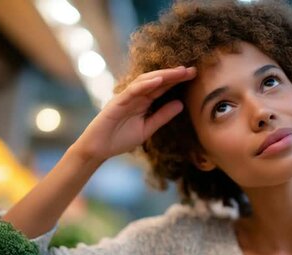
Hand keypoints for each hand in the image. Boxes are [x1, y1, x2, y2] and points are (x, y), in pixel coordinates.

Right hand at [72, 66, 196, 161]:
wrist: (98, 149)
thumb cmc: (119, 139)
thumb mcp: (147, 129)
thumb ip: (162, 117)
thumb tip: (181, 104)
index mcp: (143, 102)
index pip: (162, 88)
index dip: (177, 81)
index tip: (194, 75)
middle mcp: (135, 96)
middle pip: (157, 81)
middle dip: (174, 74)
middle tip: (192, 69)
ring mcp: (125, 97)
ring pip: (146, 81)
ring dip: (163, 75)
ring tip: (179, 72)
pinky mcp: (117, 102)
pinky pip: (132, 91)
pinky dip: (145, 85)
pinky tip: (158, 80)